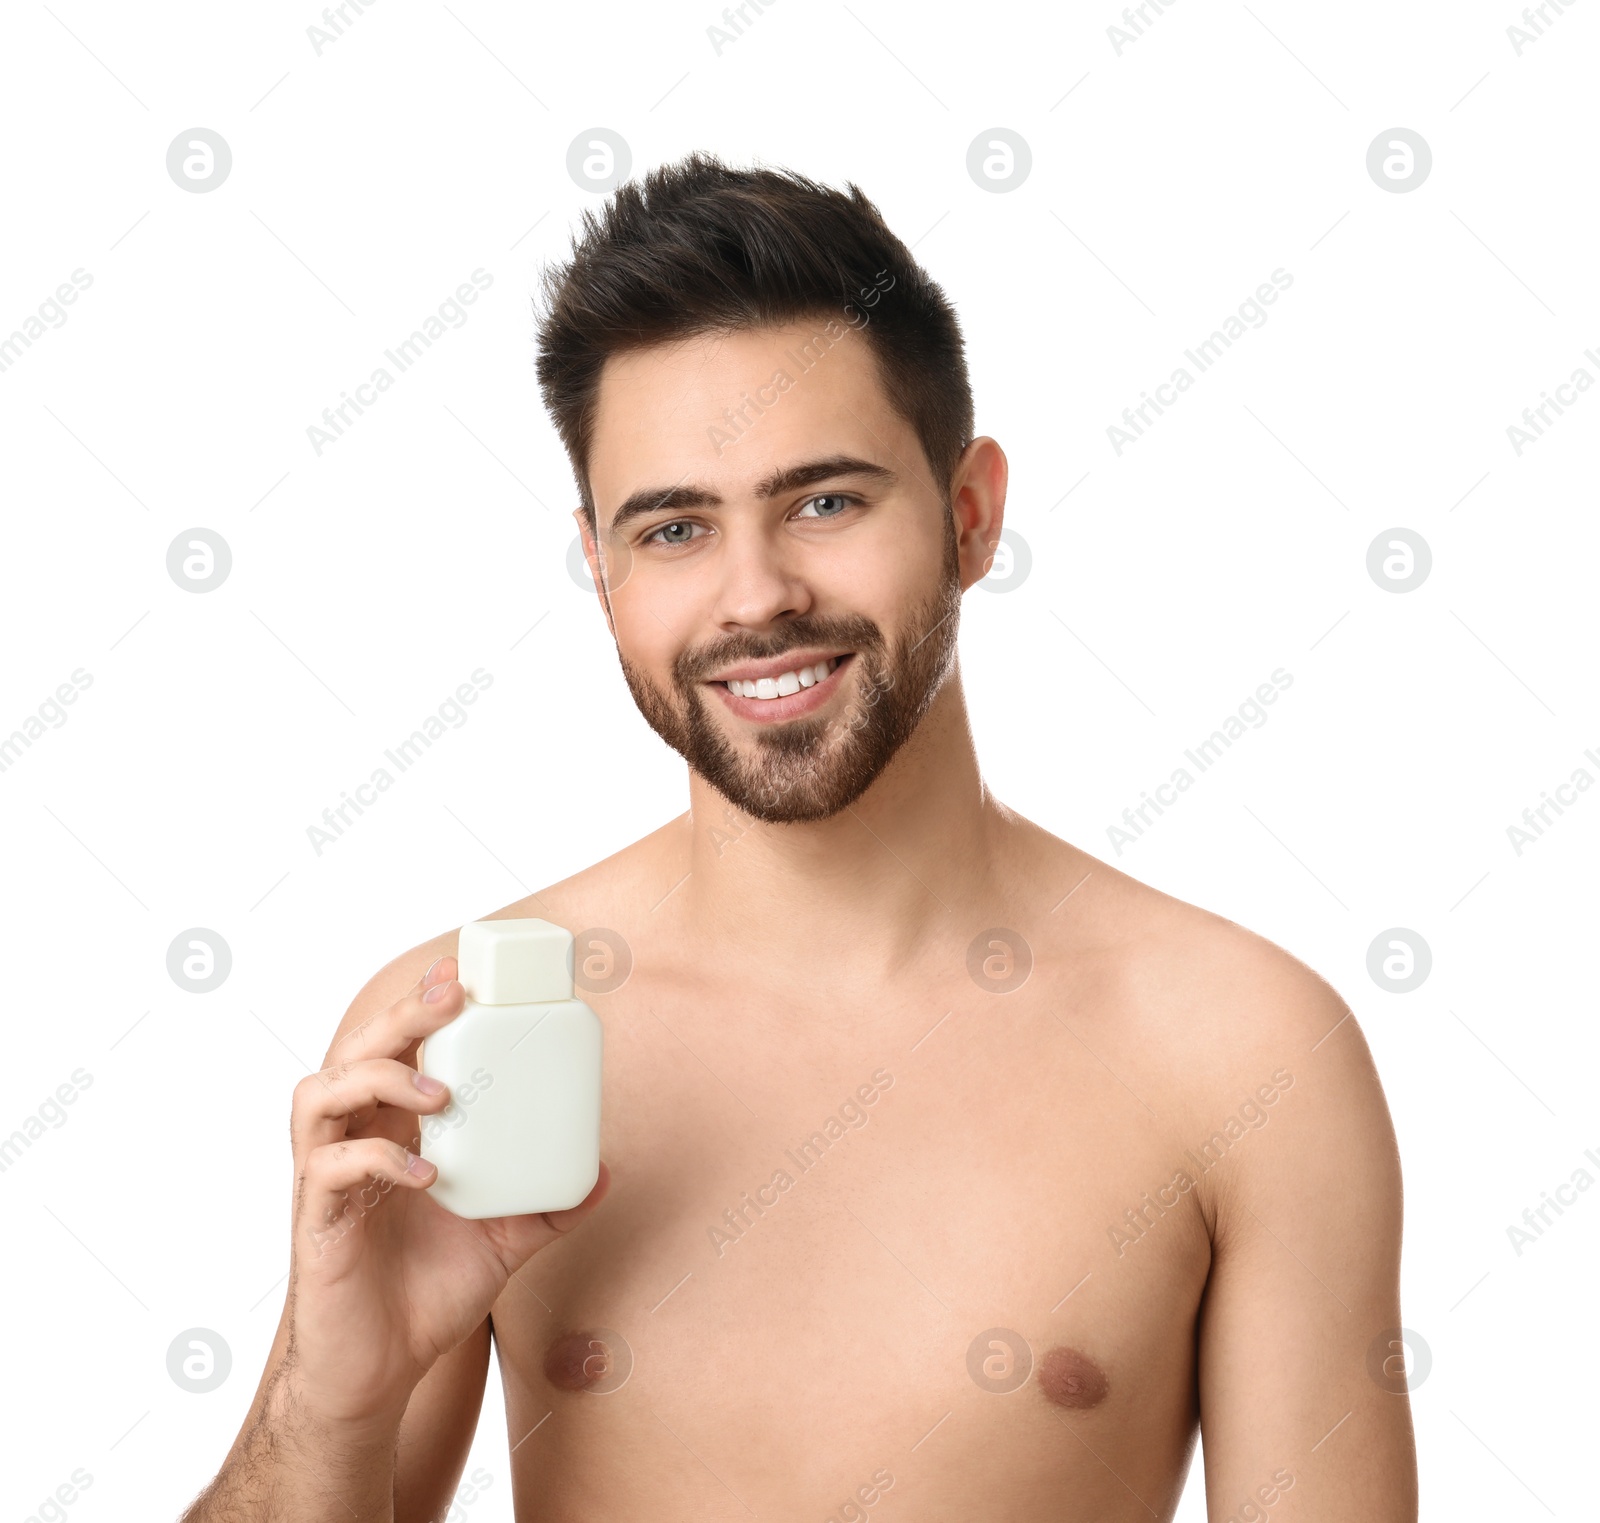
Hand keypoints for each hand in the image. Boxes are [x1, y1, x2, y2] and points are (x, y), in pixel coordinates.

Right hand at [282, 955, 608, 1425]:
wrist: (377, 1375)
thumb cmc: (428, 1295)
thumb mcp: (503, 1243)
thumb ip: (548, 1206)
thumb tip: (606, 1173)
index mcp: (391, 1132)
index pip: (392, 1046)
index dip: (418, 1004)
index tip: (462, 974)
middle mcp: (351, 1142)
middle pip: (355, 1050)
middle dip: (401, 1015)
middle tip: (450, 998)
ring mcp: (326, 1179)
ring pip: (323, 1093)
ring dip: (380, 1077)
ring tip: (439, 1093)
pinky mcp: (315, 1223)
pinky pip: (331, 1170)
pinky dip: (378, 1160)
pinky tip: (427, 1175)